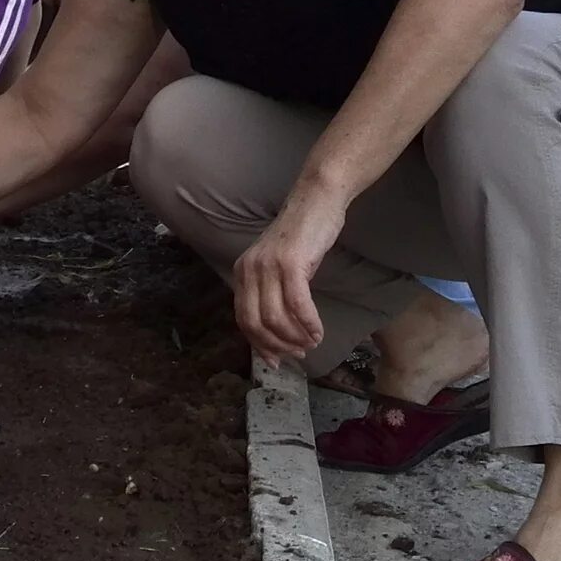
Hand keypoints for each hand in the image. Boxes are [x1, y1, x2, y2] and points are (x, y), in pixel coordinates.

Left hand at [233, 189, 347, 362]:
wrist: (317, 200)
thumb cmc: (303, 235)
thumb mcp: (278, 267)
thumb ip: (273, 295)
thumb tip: (278, 333)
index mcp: (242, 273)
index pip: (243, 320)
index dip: (260, 345)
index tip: (277, 360)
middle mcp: (249, 270)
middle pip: (256, 324)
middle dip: (278, 346)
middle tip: (299, 353)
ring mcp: (267, 266)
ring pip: (275, 318)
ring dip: (295, 338)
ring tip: (312, 342)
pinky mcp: (289, 263)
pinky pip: (297, 305)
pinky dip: (308, 324)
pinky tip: (318, 331)